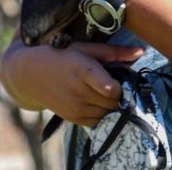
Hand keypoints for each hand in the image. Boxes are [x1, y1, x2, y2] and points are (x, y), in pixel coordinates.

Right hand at [0, 40, 143, 126]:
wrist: (29, 76)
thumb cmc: (60, 56)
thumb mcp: (84, 49)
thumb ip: (114, 53)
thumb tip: (141, 52)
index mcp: (82, 69)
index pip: (109, 87)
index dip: (120, 87)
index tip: (121, 81)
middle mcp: (79, 91)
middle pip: (114, 100)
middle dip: (122, 92)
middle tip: (118, 81)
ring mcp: (76, 108)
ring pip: (109, 112)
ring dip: (114, 103)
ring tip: (107, 90)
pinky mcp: (74, 118)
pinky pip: (99, 121)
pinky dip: (105, 113)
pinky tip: (99, 100)